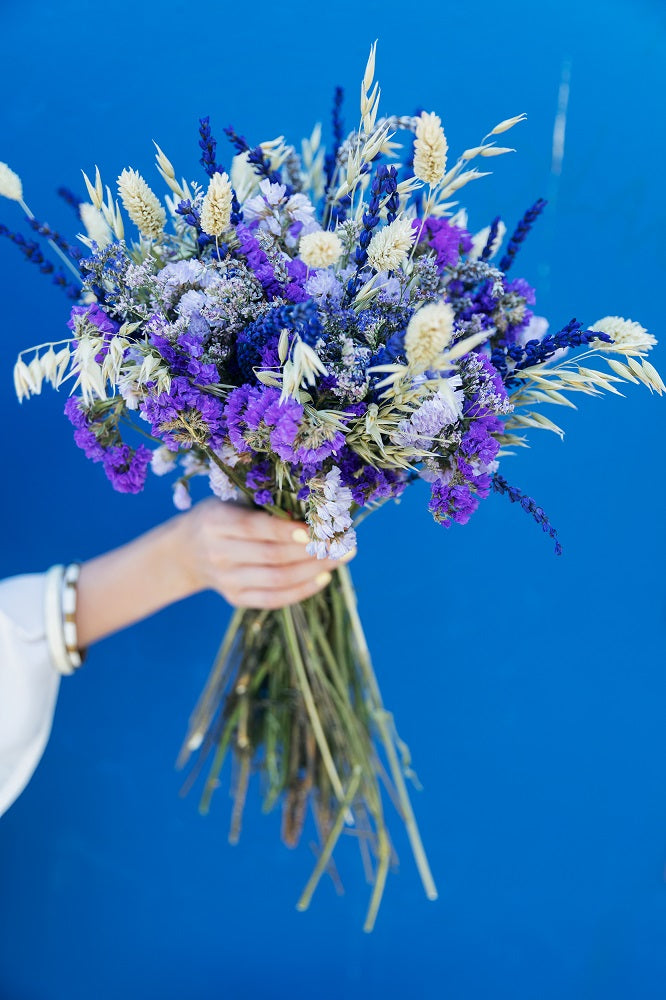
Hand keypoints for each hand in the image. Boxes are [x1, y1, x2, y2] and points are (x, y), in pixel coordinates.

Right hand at [175, 498, 350, 609]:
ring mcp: (226, 580)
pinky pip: (273, 599)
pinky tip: (324, 578)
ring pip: (277, 579)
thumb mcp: (231, 499)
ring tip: (339, 558)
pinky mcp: (236, 598)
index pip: (254, 528)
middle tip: (342, 542)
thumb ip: (263, 502)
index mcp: (215, 522)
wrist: (185, 552)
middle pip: (271, 556)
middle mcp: (218, 553)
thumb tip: (314, 504)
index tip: (317, 529)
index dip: (286, 530)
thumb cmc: (220, 516)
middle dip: (312, 551)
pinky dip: (301, 591)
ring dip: (314, 570)